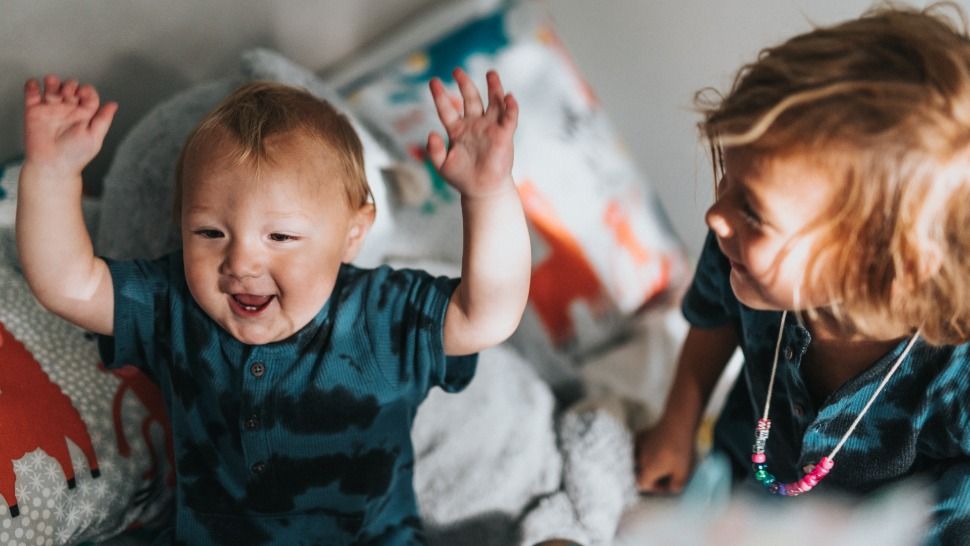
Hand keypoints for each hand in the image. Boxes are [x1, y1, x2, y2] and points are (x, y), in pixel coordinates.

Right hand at [23, 75, 116, 175]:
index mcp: (84, 115)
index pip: (88, 95)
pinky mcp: (34, 111)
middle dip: (70, 85)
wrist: (51, 166)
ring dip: (53, 81)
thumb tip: (114, 104)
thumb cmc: (74, 156)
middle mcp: (68, 110)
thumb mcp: (95, 138)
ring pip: (52, 87)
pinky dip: (32, 86)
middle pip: (71, 88)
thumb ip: (103, 120)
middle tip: (68, 94)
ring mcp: (51, 109)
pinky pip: (32, 94)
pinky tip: (36, 86)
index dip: (87, 90)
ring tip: (53, 84)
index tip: (84, 93)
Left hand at [427, 68, 517, 198]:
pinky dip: (510, 107)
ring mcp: (490, 128)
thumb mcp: (442, 165)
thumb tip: (431, 133)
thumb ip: (434, 150)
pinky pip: (509, 117)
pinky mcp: (504, 135)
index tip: (433, 81)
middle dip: (465, 84)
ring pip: (493, 102)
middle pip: (470, 99)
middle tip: (457, 70)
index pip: (447, 108)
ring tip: (491, 73)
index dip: (440, 95)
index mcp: (457, 130)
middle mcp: (474, 125)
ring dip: (493, 88)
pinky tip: (508, 97)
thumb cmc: (462, 179)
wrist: (482, 191)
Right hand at [634, 419, 695, 493]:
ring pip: (636, 459)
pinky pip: (637, 445)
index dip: (655, 488)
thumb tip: (673, 489)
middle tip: (664, 474)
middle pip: (640, 473)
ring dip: (645, 463)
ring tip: (657, 462)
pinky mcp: (642, 436)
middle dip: (651, 476)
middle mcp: (640, 460)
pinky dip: (640, 449)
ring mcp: (639, 447)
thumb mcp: (683, 473)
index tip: (667, 484)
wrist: (677, 426)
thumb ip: (676, 485)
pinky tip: (649, 448)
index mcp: (648, 471)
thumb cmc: (680, 452)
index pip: (643, 485)